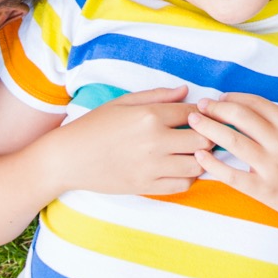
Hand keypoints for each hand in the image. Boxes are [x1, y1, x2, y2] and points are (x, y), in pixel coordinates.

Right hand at [50, 86, 207, 195]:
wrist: (69, 158)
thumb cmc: (95, 125)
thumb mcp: (123, 102)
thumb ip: (158, 96)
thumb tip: (186, 91)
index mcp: (149, 116)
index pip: (193, 112)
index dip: (204, 112)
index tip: (205, 114)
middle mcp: (154, 142)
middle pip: (203, 140)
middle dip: (208, 135)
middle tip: (205, 133)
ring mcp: (151, 167)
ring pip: (197, 165)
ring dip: (201, 157)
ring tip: (194, 151)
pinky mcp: (146, 186)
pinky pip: (182, 185)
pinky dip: (188, 176)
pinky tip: (181, 167)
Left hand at [188, 95, 277, 234]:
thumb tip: (260, 110)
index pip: (254, 103)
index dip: (233, 98)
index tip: (218, 99)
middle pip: (239, 117)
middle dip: (215, 108)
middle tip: (199, 106)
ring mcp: (271, 166)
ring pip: (232, 141)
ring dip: (208, 128)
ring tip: (193, 122)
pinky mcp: (264, 190)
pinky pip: (232, 175)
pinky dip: (213, 164)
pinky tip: (200, 156)